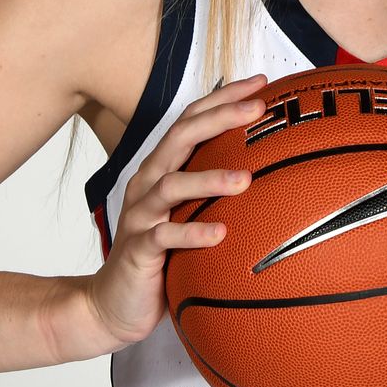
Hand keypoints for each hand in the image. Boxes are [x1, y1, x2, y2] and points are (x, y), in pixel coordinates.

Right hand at [83, 73, 265, 348]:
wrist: (112, 303)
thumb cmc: (159, 257)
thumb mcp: (190, 217)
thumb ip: (217, 194)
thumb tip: (274, 176)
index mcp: (163, 170)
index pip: (192, 122)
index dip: (223, 98)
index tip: (261, 83)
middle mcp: (149, 184)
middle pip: (181, 137)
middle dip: (219, 118)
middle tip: (257, 108)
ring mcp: (141, 215)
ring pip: (172, 185)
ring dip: (209, 179)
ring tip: (245, 180)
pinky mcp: (138, 249)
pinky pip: (163, 236)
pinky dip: (191, 233)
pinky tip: (219, 234)